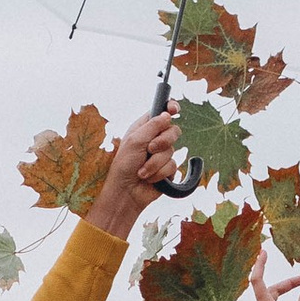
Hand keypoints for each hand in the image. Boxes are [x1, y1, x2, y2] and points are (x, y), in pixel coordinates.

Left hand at [87, 104, 181, 239]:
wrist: (126, 192)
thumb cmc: (124, 165)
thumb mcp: (135, 141)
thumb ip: (152, 126)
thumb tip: (168, 114)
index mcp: (145, 128)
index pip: (162, 113)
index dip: (170, 108)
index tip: (175, 109)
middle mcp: (155, 139)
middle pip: (173, 131)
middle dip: (162, 141)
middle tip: (149, 149)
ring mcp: (162, 155)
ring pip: (172, 151)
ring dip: (155, 163)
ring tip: (142, 171)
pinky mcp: (168, 170)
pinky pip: (173, 166)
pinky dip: (159, 173)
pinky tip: (149, 178)